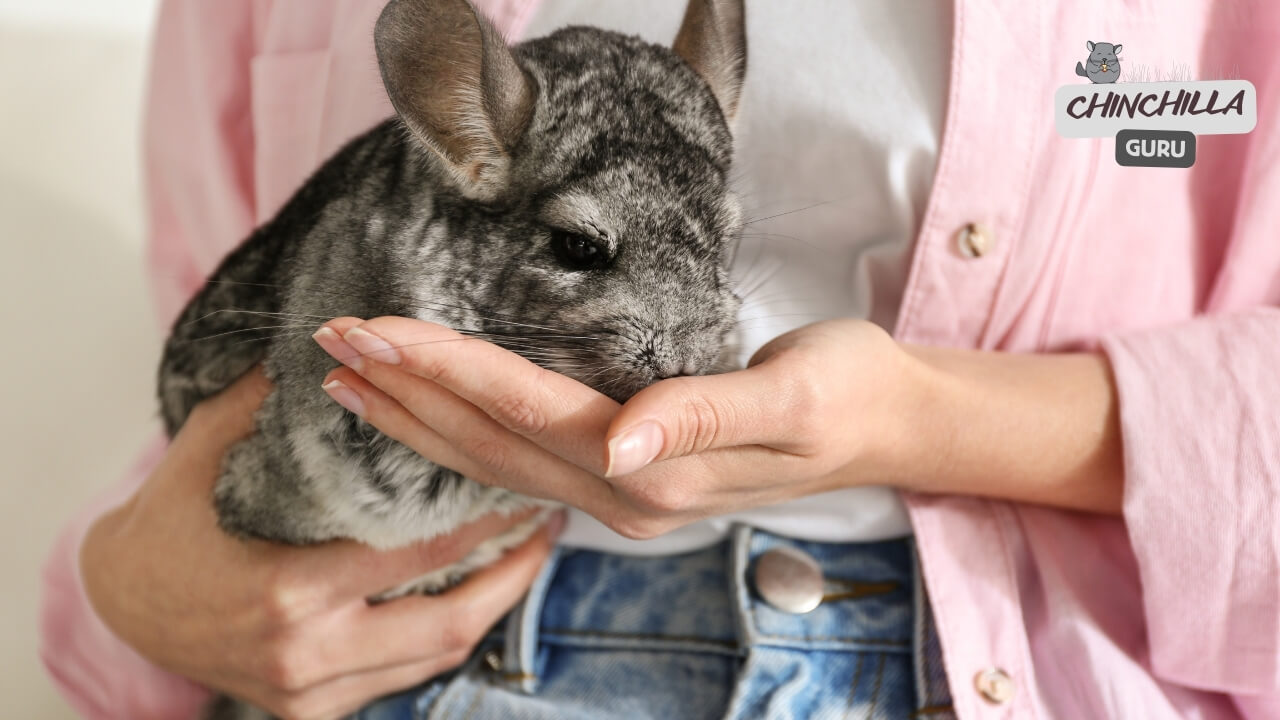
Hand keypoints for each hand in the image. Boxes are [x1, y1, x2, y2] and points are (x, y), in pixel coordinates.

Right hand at [81, 369, 563, 719]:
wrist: (118, 603)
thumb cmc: (168, 520)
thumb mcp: (208, 445)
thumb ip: (271, 395)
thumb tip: (335, 337)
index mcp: (289, 591)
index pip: (416, 552)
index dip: (482, 523)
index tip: (525, 490)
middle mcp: (307, 653)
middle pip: (446, 621)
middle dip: (510, 576)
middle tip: (548, 529)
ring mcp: (311, 691)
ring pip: (433, 657)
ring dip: (489, 610)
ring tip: (526, 559)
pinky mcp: (311, 710)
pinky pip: (401, 676)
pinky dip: (442, 636)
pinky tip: (470, 595)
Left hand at [314, 314, 1123, 539]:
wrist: (890, 423)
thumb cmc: (848, 394)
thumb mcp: (793, 395)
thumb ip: (705, 417)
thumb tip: (626, 441)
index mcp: (657, 472)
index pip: (525, 412)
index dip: (445, 371)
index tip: (374, 332)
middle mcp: (627, 493)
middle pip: (491, 442)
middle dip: (405, 394)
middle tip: (331, 346)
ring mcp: (624, 496)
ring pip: (496, 461)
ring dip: (420, 422)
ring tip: (354, 385)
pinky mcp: (629, 482)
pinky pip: (525, 466)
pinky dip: (465, 439)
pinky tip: (433, 422)